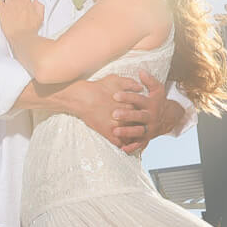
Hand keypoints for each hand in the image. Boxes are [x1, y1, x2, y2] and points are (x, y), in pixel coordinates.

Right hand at [38, 73, 161, 152]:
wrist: (81, 97)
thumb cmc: (97, 87)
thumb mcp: (114, 79)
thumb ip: (129, 83)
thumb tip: (140, 87)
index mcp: (128, 103)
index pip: (141, 111)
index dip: (143, 113)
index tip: (145, 115)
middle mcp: (125, 115)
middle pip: (138, 124)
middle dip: (141, 126)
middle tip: (144, 129)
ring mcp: (116, 125)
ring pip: (130, 135)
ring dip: (134, 138)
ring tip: (137, 140)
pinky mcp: (107, 132)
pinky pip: (118, 142)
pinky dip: (122, 145)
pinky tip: (124, 147)